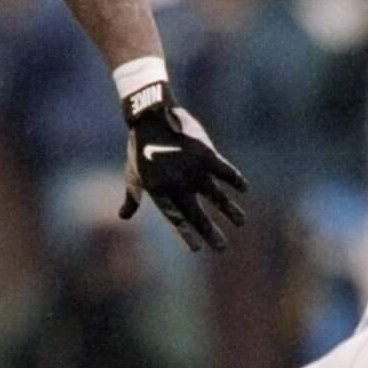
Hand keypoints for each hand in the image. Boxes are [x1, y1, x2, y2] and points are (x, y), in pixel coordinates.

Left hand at [121, 82, 247, 251]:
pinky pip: (225, 172)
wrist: (152, 118)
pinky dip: (236, 180)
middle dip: (210, 233)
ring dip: (230, 211)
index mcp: (160, 192)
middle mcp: (179, 185)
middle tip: (222, 248)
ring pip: (217, 197)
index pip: (176, 219)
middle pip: (197, 215)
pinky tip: (244, 189)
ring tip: (241, 222)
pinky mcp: (207, 155)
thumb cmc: (140, 149)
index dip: (186, 235)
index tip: (197, 248)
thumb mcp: (133, 174)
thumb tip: (123, 216)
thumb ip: (132, 198)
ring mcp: (194, 171)